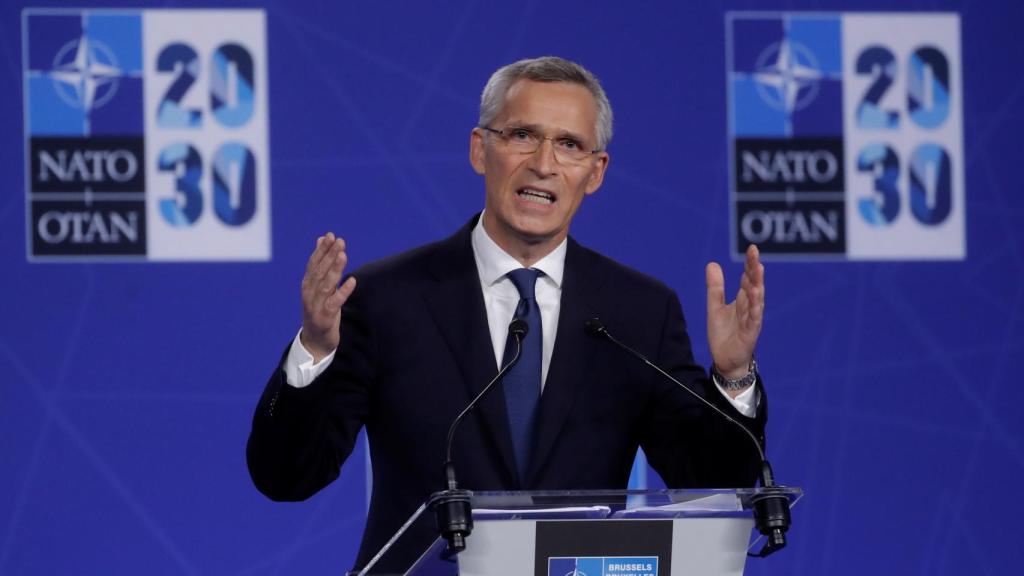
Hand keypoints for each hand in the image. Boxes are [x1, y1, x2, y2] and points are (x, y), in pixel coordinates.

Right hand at [300, 233, 356, 362]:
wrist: (314, 341)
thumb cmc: (319, 310)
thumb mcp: (319, 286)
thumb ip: (321, 264)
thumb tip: (321, 239)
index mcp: (307, 284)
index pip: (314, 263)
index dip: (322, 250)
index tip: (330, 236)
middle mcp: (309, 293)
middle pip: (320, 271)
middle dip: (329, 255)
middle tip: (340, 241)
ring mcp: (315, 306)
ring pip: (326, 285)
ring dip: (335, 269)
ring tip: (343, 255)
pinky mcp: (324, 318)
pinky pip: (335, 303)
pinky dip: (343, 292)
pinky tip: (352, 281)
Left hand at [706, 244, 764, 380]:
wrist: (725, 360)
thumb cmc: (724, 334)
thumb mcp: (714, 307)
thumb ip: (715, 287)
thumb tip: (712, 264)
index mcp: (742, 300)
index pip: (747, 278)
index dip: (749, 264)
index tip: (752, 249)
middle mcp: (749, 307)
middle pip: (754, 284)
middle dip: (755, 269)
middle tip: (755, 252)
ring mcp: (751, 319)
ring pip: (756, 298)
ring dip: (757, 283)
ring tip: (757, 269)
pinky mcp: (750, 332)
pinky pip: (754, 317)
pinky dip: (755, 306)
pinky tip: (755, 294)